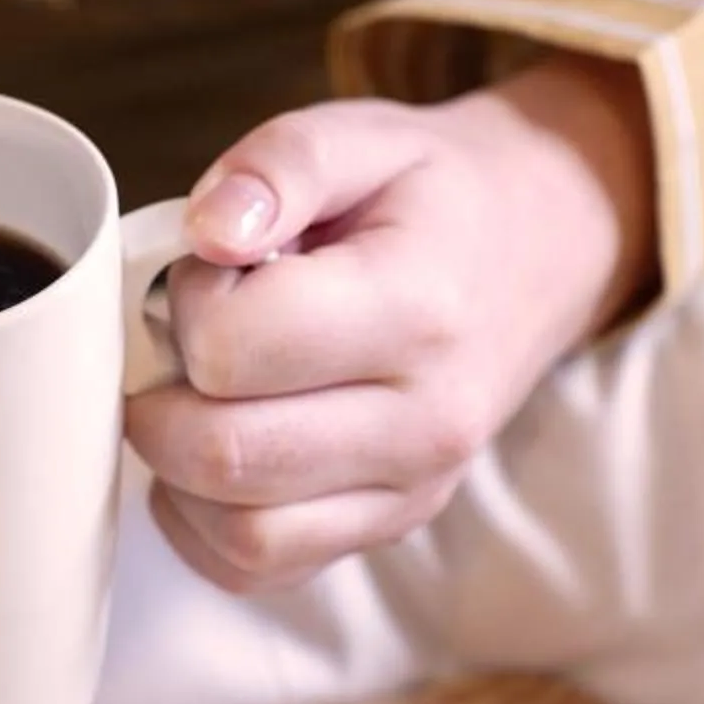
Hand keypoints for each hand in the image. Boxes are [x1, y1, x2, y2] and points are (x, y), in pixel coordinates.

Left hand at [127, 55, 657, 591]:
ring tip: (201, 398)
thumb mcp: (361, 135)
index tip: (213, 273)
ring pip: (241, 533)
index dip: (187, 303)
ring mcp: (412, 489)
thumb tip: (210, 232)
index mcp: (416, 310)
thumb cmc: (430, 196)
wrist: (538, 247)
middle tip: (183, 343)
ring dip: (179, 472)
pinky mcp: (390, 527)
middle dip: (165, 395)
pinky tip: (213, 460)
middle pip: (224, 455)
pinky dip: (207, 527)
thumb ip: (278, 166)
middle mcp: (426, 420)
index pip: (233, 349)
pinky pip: (262, 568)